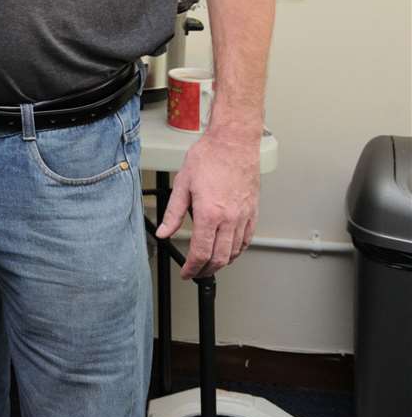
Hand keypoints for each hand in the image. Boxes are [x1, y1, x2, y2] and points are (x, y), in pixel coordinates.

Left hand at [156, 128, 260, 277]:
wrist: (233, 143)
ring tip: (210, 264)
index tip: (186, 272)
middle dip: (206, 270)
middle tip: (196, 272)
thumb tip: (163, 232)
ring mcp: (244, 216)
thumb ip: (173, 213)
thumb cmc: (208, 158)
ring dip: (222, 263)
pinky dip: (238, 251)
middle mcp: (229, 219)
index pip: (201, 252)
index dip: (192, 267)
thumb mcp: (182, 184)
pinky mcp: (253, 212)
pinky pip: (247, 239)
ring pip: (235, 252)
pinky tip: (229, 251)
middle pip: (220, 258)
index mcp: (209, 213)